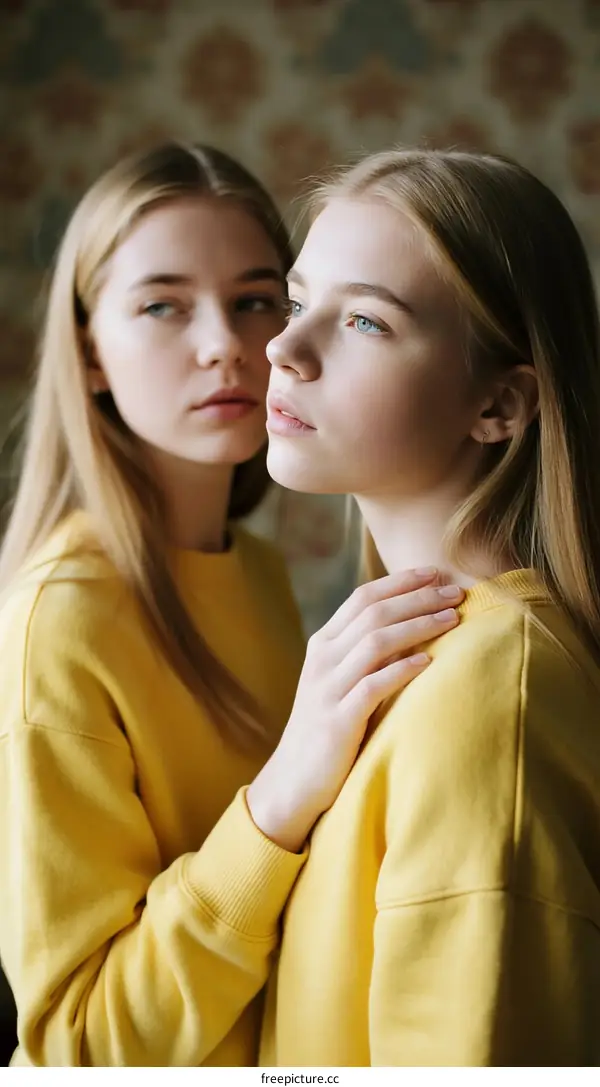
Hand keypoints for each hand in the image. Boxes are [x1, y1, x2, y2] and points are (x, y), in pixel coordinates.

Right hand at [247, 568, 463, 851]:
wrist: (293, 780)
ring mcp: (328, 688)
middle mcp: (323, 659)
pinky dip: (402, 670)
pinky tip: (428, 663)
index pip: (363, 597)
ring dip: (417, 626)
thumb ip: (364, 653)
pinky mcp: (338, 720)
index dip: (401, 581)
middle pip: (374, 613)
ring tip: (451, 619)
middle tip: (454, 591)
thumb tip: (412, 624)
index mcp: (323, 644)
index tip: (435, 572)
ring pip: (376, 642)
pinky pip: (373, 686)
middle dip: (417, 597)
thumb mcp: (339, 681)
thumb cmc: (327, 728)